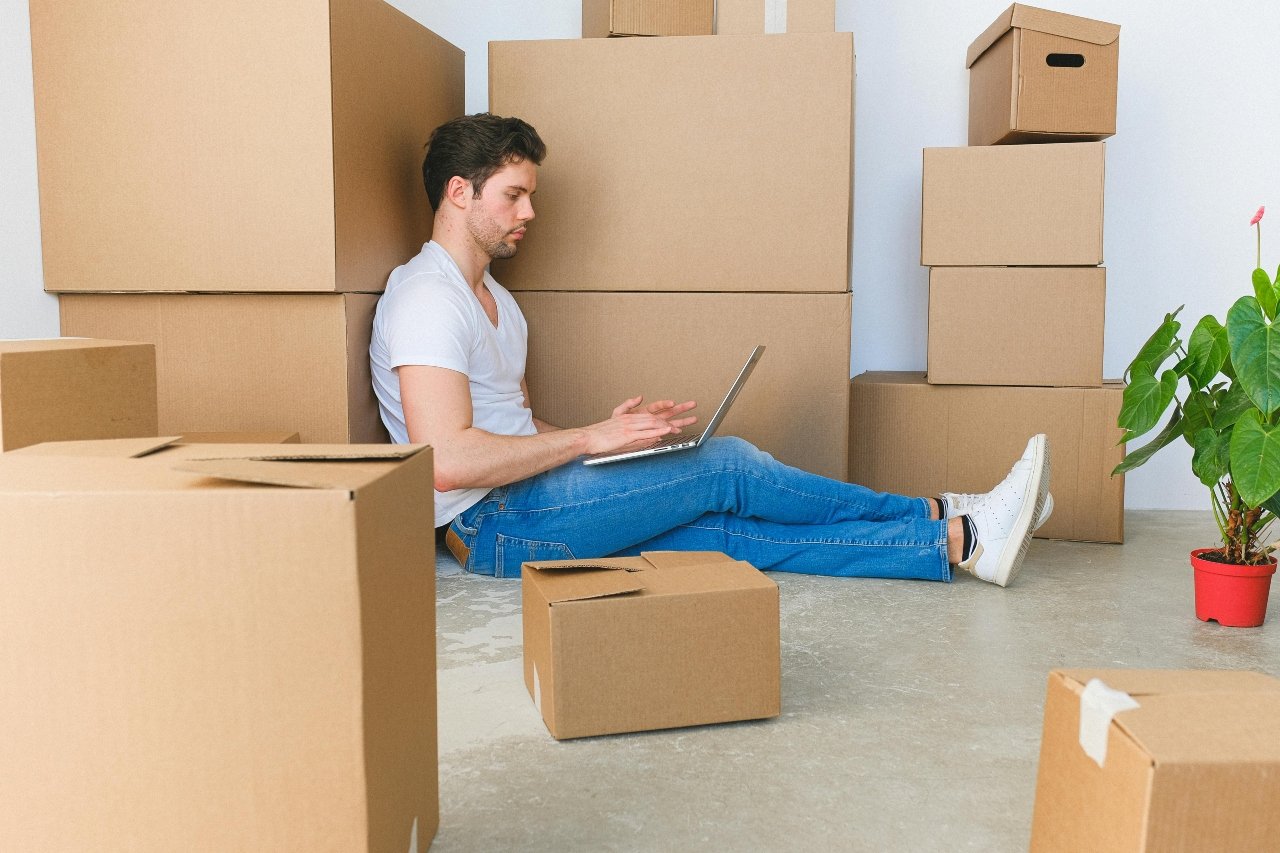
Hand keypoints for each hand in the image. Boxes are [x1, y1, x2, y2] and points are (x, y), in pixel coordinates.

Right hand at [580, 395, 697, 454]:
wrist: (588, 437)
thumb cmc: (601, 431)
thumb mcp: (615, 414)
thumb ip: (628, 405)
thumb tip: (640, 397)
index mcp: (632, 415)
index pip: (655, 410)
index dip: (668, 408)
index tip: (681, 406)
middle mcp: (633, 418)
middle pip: (660, 414)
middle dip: (678, 412)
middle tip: (692, 409)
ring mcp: (631, 426)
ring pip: (654, 424)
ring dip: (669, 426)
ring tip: (682, 427)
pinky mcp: (627, 435)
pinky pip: (645, 434)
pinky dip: (657, 433)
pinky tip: (666, 433)